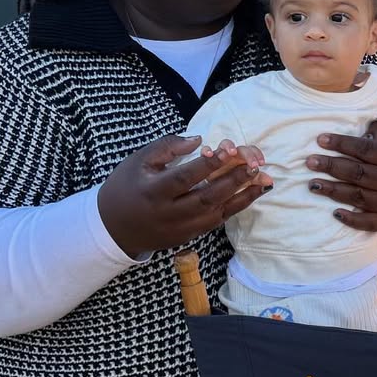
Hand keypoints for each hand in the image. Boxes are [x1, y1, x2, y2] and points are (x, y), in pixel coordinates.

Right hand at [98, 134, 272, 257]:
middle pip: (206, 198)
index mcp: (152, 191)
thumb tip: (199, 140)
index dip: (209, 164)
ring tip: (264, 180)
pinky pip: (215, 222)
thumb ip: (168, 147)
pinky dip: (235, 207)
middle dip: (234, 181)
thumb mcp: (139, 161)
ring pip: (216, 213)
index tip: (230, 149)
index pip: (185, 177)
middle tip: (256, 165)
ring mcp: (179, 228)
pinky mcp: (188, 236)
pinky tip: (251, 194)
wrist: (113, 228)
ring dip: (243, 196)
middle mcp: (168, 213)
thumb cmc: (126, 186)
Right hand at [203, 140, 266, 182]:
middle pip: (240, 148)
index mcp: (242, 159)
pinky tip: (209, 154)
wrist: (209, 189)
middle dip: (247, 154)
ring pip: (224, 145)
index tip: (261, 163)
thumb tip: (270, 183)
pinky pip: (204, 152)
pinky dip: (206, 150)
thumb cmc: (229, 183)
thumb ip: (256, 181)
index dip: (257, 155)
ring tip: (232, 152)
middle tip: (253, 164)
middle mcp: (231, 155)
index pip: (251, 151)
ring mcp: (217, 156)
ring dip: (229, 147)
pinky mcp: (204, 161)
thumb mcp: (244, 183)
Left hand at [305, 119, 376, 230]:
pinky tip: (335, 213)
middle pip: (359, 173)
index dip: (343, 144)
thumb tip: (363, 129)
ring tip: (313, 184)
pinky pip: (371, 222)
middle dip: (332, 166)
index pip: (366, 149)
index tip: (321, 140)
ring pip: (360, 197)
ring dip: (334, 191)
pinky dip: (353, 220)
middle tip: (309, 162)